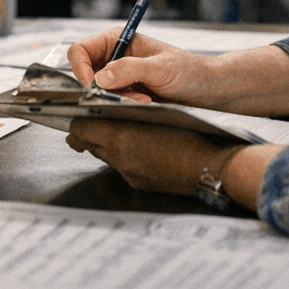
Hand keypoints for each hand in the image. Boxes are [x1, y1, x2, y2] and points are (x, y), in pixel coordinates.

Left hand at [66, 119, 237, 196]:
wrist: (210, 167)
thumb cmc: (188, 136)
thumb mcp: (155, 111)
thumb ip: (126, 107)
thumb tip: (104, 105)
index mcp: (120, 138)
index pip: (79, 129)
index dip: (77, 118)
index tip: (81, 110)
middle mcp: (119, 159)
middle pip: (87, 144)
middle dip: (87, 132)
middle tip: (93, 119)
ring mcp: (129, 174)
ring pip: (104, 156)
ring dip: (105, 143)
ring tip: (118, 130)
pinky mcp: (139, 183)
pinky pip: (122, 167)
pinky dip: (123, 156)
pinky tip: (139, 148)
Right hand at [67, 30, 215, 105]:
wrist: (205, 88)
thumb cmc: (188, 70)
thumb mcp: (159, 68)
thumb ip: (129, 70)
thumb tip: (100, 78)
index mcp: (118, 39)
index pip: (80, 50)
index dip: (80, 68)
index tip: (91, 86)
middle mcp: (115, 55)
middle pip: (86, 72)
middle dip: (101, 87)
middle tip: (123, 95)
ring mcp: (119, 74)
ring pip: (98, 90)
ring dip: (115, 97)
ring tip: (141, 99)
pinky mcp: (125, 90)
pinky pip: (110, 100)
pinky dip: (123, 104)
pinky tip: (143, 102)